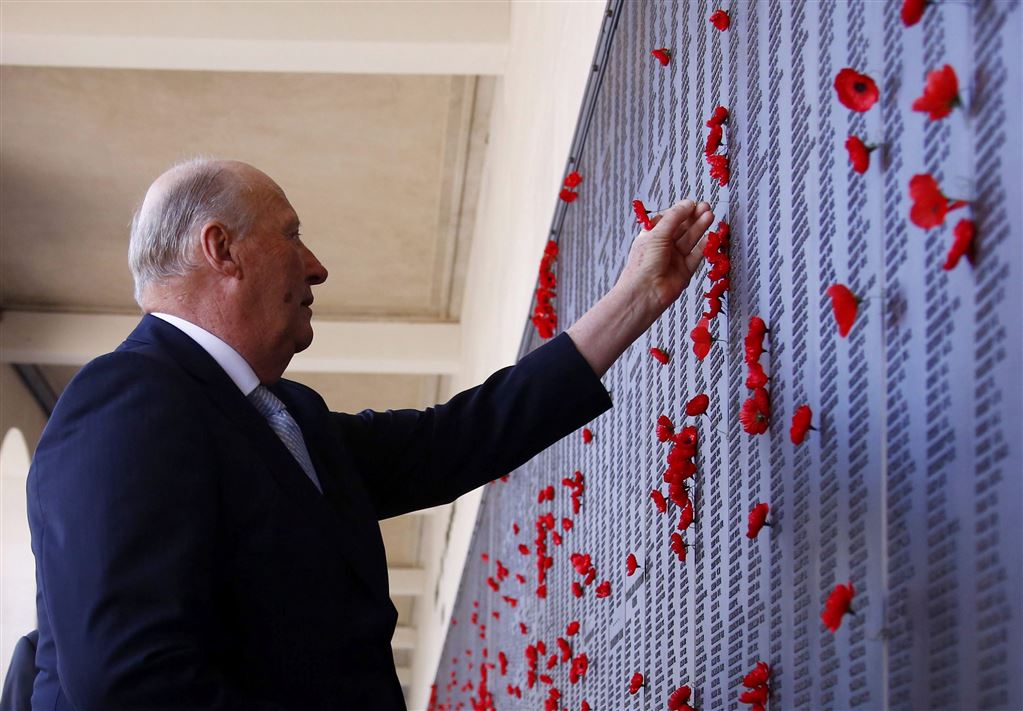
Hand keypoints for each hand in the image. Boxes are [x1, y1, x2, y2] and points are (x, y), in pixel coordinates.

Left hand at [615, 199, 714, 317]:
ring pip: (690, 239)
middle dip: (694, 217)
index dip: (680, 211)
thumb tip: (687, 204)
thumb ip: (674, 218)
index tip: (692, 204)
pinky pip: (697, 255)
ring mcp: (674, 258)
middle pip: (682, 228)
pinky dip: (704, 245)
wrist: (645, 293)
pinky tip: (710, 236)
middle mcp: (663, 246)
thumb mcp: (656, 234)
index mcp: (652, 236)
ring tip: (710, 216)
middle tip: (706, 207)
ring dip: (700, 227)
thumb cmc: (643, 265)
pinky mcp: (685, 270)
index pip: (668, 219)